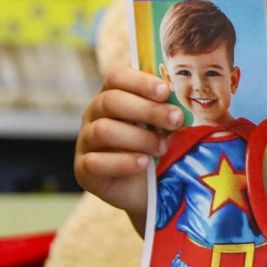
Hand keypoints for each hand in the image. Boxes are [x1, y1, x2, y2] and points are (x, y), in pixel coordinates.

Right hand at [75, 68, 184, 223]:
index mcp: (113, 95)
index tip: (166, 91)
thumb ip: (169, 109)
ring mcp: (85, 141)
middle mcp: (94, 115)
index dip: (141, 82)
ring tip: (163, 148)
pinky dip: (123, 162)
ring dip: (139, 138)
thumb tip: (183, 101)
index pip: (117, 77)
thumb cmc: (158, 147)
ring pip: (103, 130)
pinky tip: (144, 163)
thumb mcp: (165, 125)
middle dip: (148, 110)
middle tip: (176, 120)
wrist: (150, 189)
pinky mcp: (83, 169)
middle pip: (111, 101)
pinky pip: (96, 162)